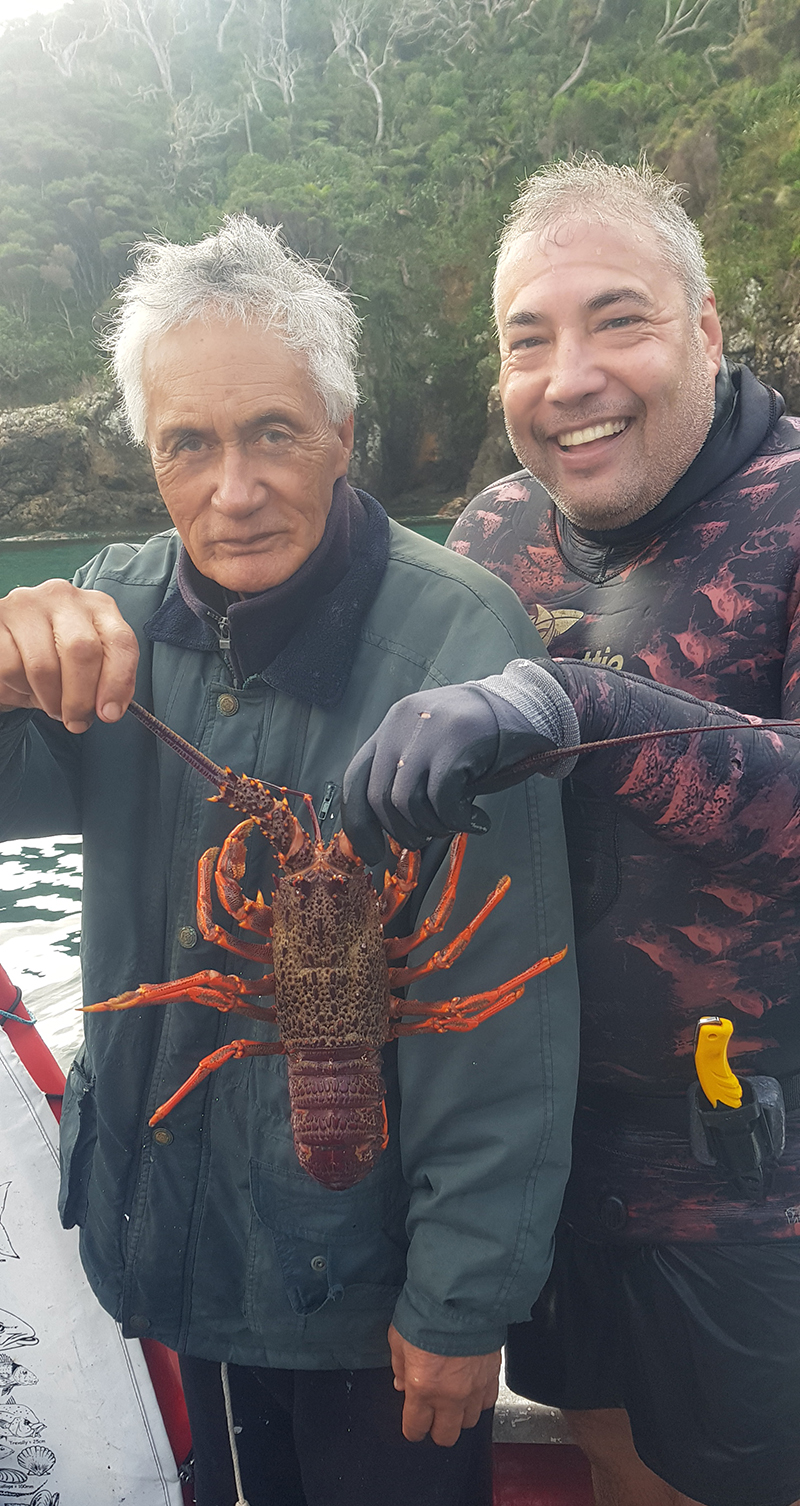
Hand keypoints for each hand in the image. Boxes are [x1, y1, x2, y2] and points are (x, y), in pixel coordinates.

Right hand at [0, 580, 138, 733]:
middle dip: (80, 698)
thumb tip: (109, 710)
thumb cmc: (59, 656)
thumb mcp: (90, 664)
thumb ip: (105, 681)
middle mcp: (65, 598)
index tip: (109, 714)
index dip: (118, 683)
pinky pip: (10, 668)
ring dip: (49, 699)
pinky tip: (24, 685)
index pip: (120, 642)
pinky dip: (18, 689)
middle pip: (82, 651)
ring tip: (51, 704)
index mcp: (98, 607)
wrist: (14, 643)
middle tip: (76, 721)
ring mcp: (28, 605)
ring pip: (43, 666)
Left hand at [342, 683, 554, 864]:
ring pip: (407, 803)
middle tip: (427, 838)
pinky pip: (442, 800)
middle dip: (401, 832)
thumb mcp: (432, 749)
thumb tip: (385, 830)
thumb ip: (406, 777)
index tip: (371, 854)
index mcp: (390, 727)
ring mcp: (428, 731)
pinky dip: (458, 821)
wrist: (528, 707)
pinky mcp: (456, 742)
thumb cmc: (480, 739)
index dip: (358, 824)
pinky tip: (477, 821)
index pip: (355, 779)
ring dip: (432, 827)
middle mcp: (401, 724)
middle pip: (379, 797)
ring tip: (456, 822)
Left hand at [388, 1324, 500, 1445]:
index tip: (413, 1426)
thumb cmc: (429, 1313)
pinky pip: (487, 1403)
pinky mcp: (492, 1377)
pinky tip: (471, 1390)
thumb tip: (401, 1383)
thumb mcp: (398, 1338)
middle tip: (433, 1419)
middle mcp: (449, 1395)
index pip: (416, 1428)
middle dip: (437, 1431)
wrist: (462, 1297)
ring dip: (459, 1416)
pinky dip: (478, 1401)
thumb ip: (400, 1367)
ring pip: (469, 1422)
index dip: (413, 1429)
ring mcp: (474, 1388)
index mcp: (422, 1387)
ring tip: (453, 1402)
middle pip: (445, 1436)